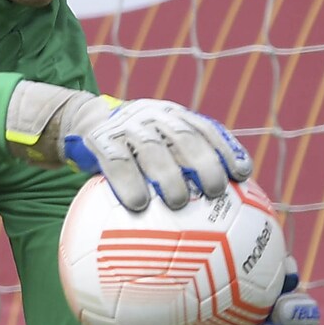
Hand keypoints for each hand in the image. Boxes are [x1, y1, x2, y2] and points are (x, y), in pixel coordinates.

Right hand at [6, 83, 251, 211]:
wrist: (80, 123)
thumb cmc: (129, 149)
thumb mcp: (155, 144)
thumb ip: (181, 163)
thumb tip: (220, 208)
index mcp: (172, 116)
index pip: (206, 128)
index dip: (227, 149)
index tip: (243, 174)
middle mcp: (153, 116)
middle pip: (184, 137)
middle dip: (203, 164)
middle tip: (214, 193)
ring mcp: (126, 126)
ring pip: (152, 149)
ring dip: (168, 176)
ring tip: (178, 203)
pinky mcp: (100, 139)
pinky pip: (116, 162)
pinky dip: (128, 183)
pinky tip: (137, 204)